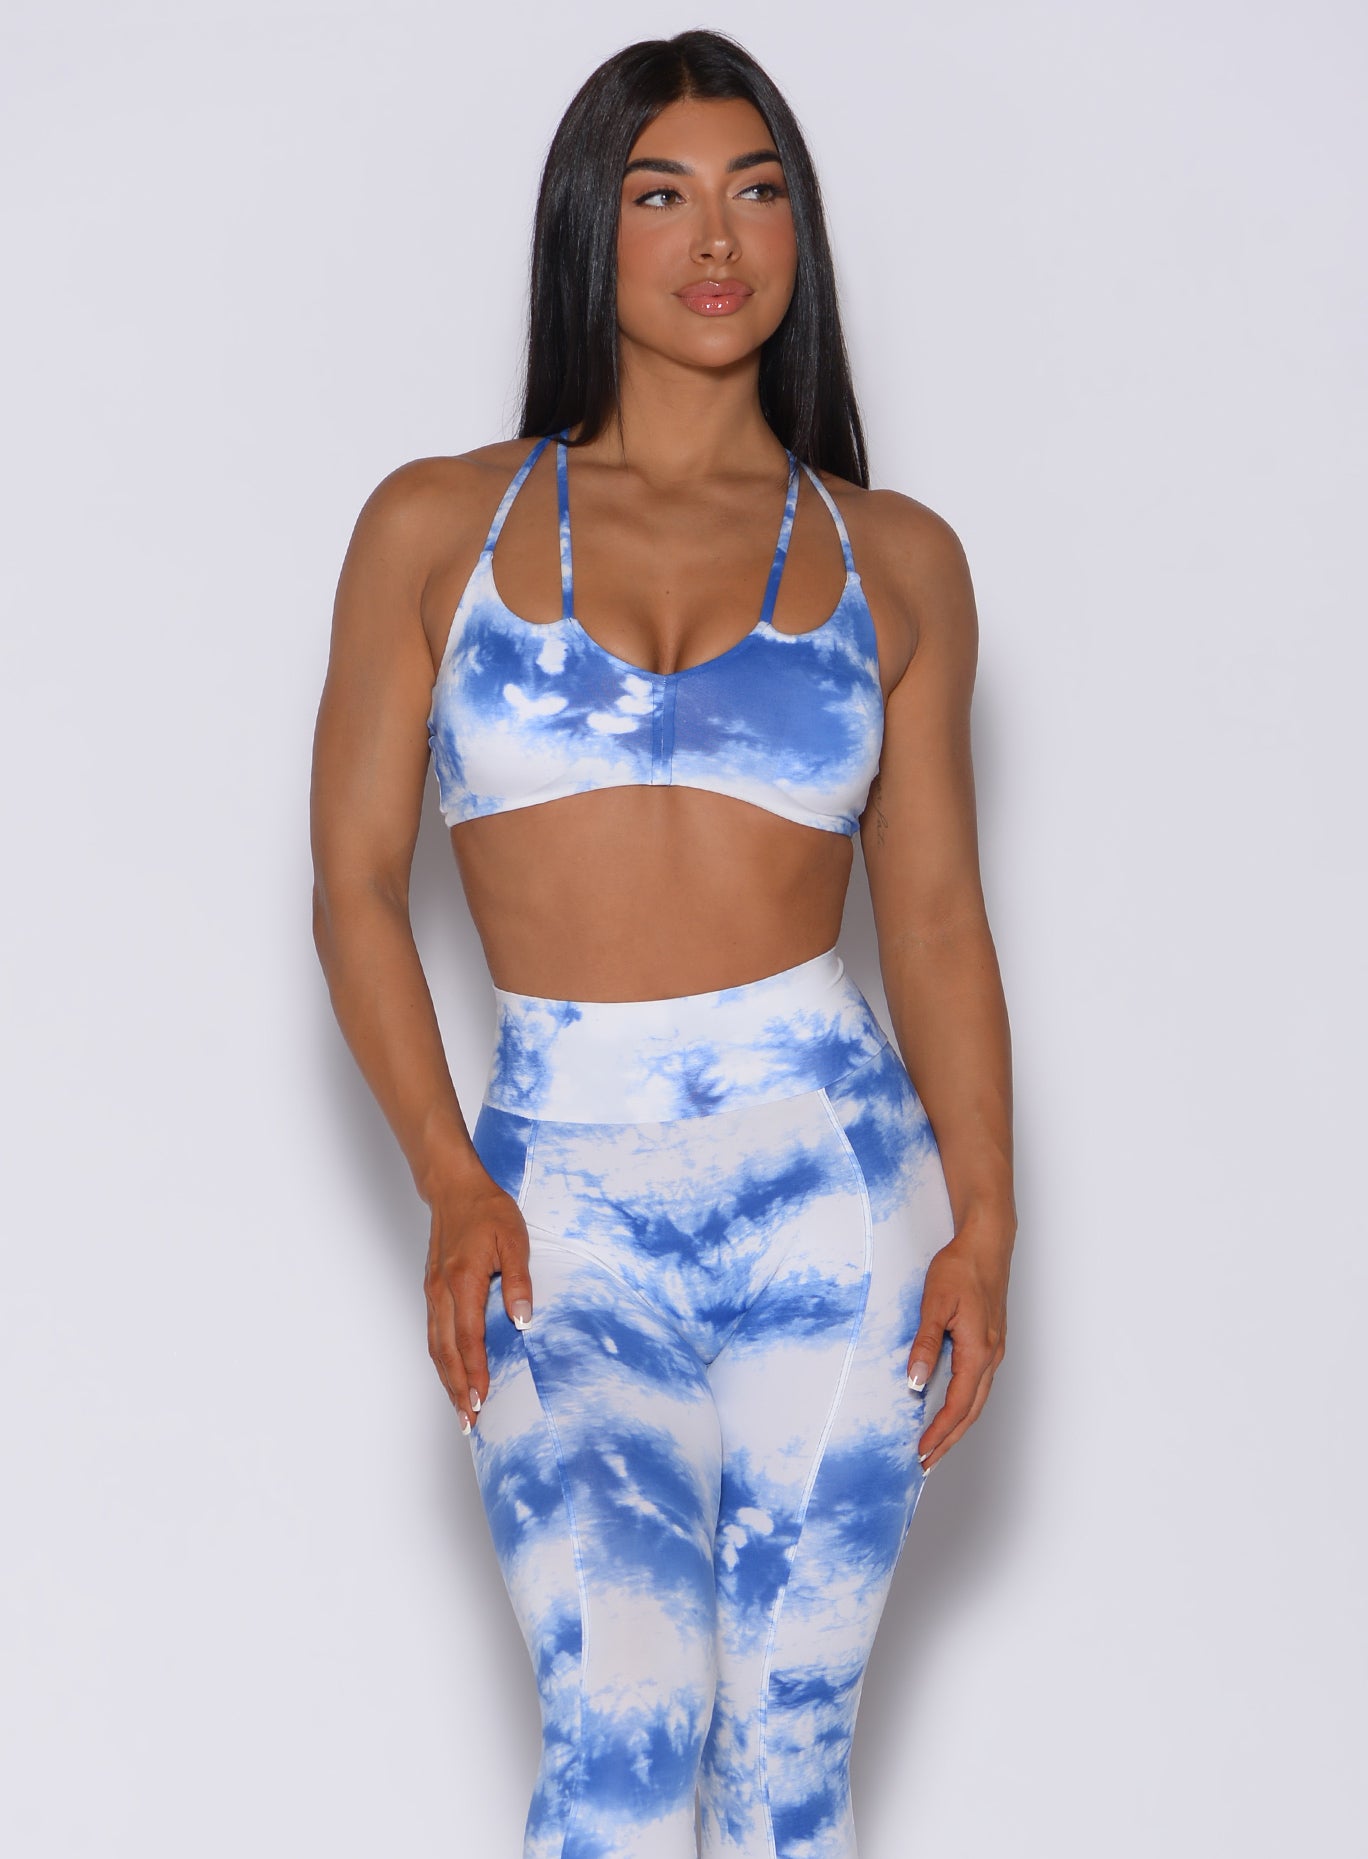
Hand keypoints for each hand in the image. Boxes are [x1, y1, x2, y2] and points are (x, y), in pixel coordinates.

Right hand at [424, 1168, 533, 1433]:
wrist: (456, 1189)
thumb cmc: (488, 1211)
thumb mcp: (514, 1239)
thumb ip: (518, 1280)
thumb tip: (523, 1321)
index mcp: (462, 1280)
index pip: (468, 1338)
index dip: (474, 1372)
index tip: (482, 1400)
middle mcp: (442, 1292)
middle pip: (445, 1352)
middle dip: (457, 1389)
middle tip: (469, 1421)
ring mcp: (433, 1292)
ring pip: (435, 1346)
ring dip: (446, 1379)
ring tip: (459, 1408)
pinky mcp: (432, 1291)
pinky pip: (433, 1334)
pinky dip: (441, 1360)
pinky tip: (451, 1373)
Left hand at [906, 1220, 1011, 1471]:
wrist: (986, 1243)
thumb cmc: (960, 1268)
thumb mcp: (935, 1303)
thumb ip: (925, 1344)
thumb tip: (916, 1382)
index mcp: (978, 1351)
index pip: (958, 1405)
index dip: (939, 1433)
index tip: (920, 1454)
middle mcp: (991, 1356)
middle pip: (971, 1412)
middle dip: (949, 1440)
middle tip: (925, 1464)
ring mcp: (994, 1350)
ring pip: (977, 1400)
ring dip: (957, 1426)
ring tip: (936, 1445)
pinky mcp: (990, 1341)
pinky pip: (978, 1384)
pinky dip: (964, 1405)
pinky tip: (950, 1407)